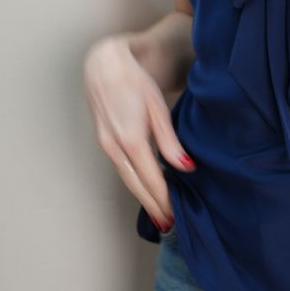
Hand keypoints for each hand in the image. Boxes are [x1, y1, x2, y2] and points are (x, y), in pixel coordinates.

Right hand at [84, 35, 195, 229]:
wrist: (104, 65)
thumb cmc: (135, 81)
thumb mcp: (157, 108)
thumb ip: (170, 141)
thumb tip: (186, 167)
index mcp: (131, 138)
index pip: (151, 178)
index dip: (163, 199)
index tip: (175, 216)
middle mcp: (114, 146)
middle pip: (136, 185)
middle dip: (153, 205)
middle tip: (169, 225)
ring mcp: (105, 144)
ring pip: (126, 178)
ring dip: (142, 197)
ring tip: (158, 214)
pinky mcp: (103, 140)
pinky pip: (120, 168)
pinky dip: (133, 182)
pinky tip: (144, 189)